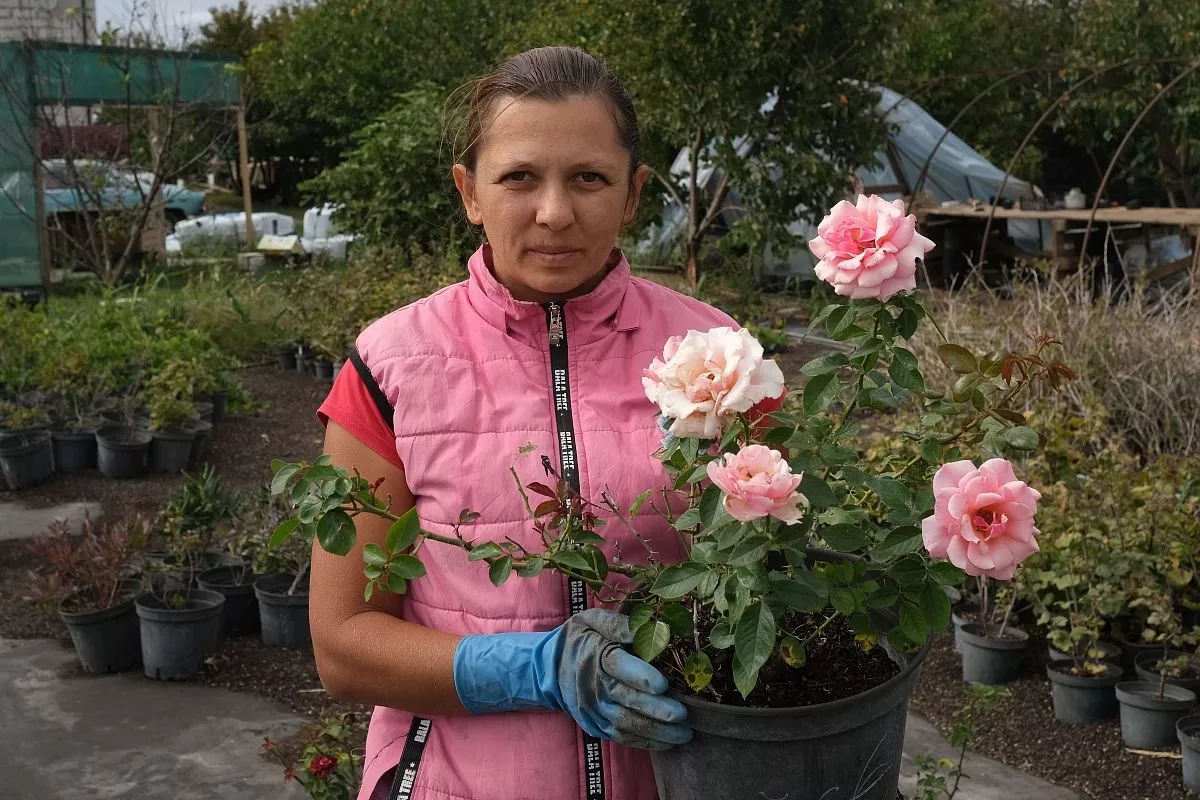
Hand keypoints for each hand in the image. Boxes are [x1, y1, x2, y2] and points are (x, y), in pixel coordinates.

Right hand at [452, 609, 692, 749]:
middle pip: (625, 700)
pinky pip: (621, 737)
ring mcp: (594, 710)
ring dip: (656, 732)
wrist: (550, 669)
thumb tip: (647, 627)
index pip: (617, 667)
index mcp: (594, 656)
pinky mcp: (596, 726)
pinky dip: (645, 742)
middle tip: (683, 714)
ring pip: (626, 724)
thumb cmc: (580, 639)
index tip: (664, 684)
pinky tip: (667, 742)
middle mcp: (593, 686)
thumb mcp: (592, 621)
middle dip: (656, 710)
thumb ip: (617, 624)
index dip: (640, 676)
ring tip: (684, 734)